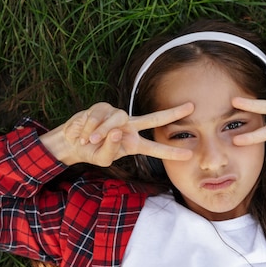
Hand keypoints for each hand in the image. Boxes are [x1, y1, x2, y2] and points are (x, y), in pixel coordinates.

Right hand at [58, 102, 193, 166]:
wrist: (73, 142)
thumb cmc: (92, 152)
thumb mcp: (103, 159)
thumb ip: (112, 148)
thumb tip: (117, 131)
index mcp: (133, 143)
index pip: (155, 148)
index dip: (170, 152)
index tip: (189, 155)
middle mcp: (130, 127)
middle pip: (154, 119)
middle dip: (173, 113)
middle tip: (192, 107)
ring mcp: (118, 116)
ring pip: (117, 120)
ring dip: (102, 132)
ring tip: (91, 140)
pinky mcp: (104, 107)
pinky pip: (100, 116)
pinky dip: (90, 127)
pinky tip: (85, 133)